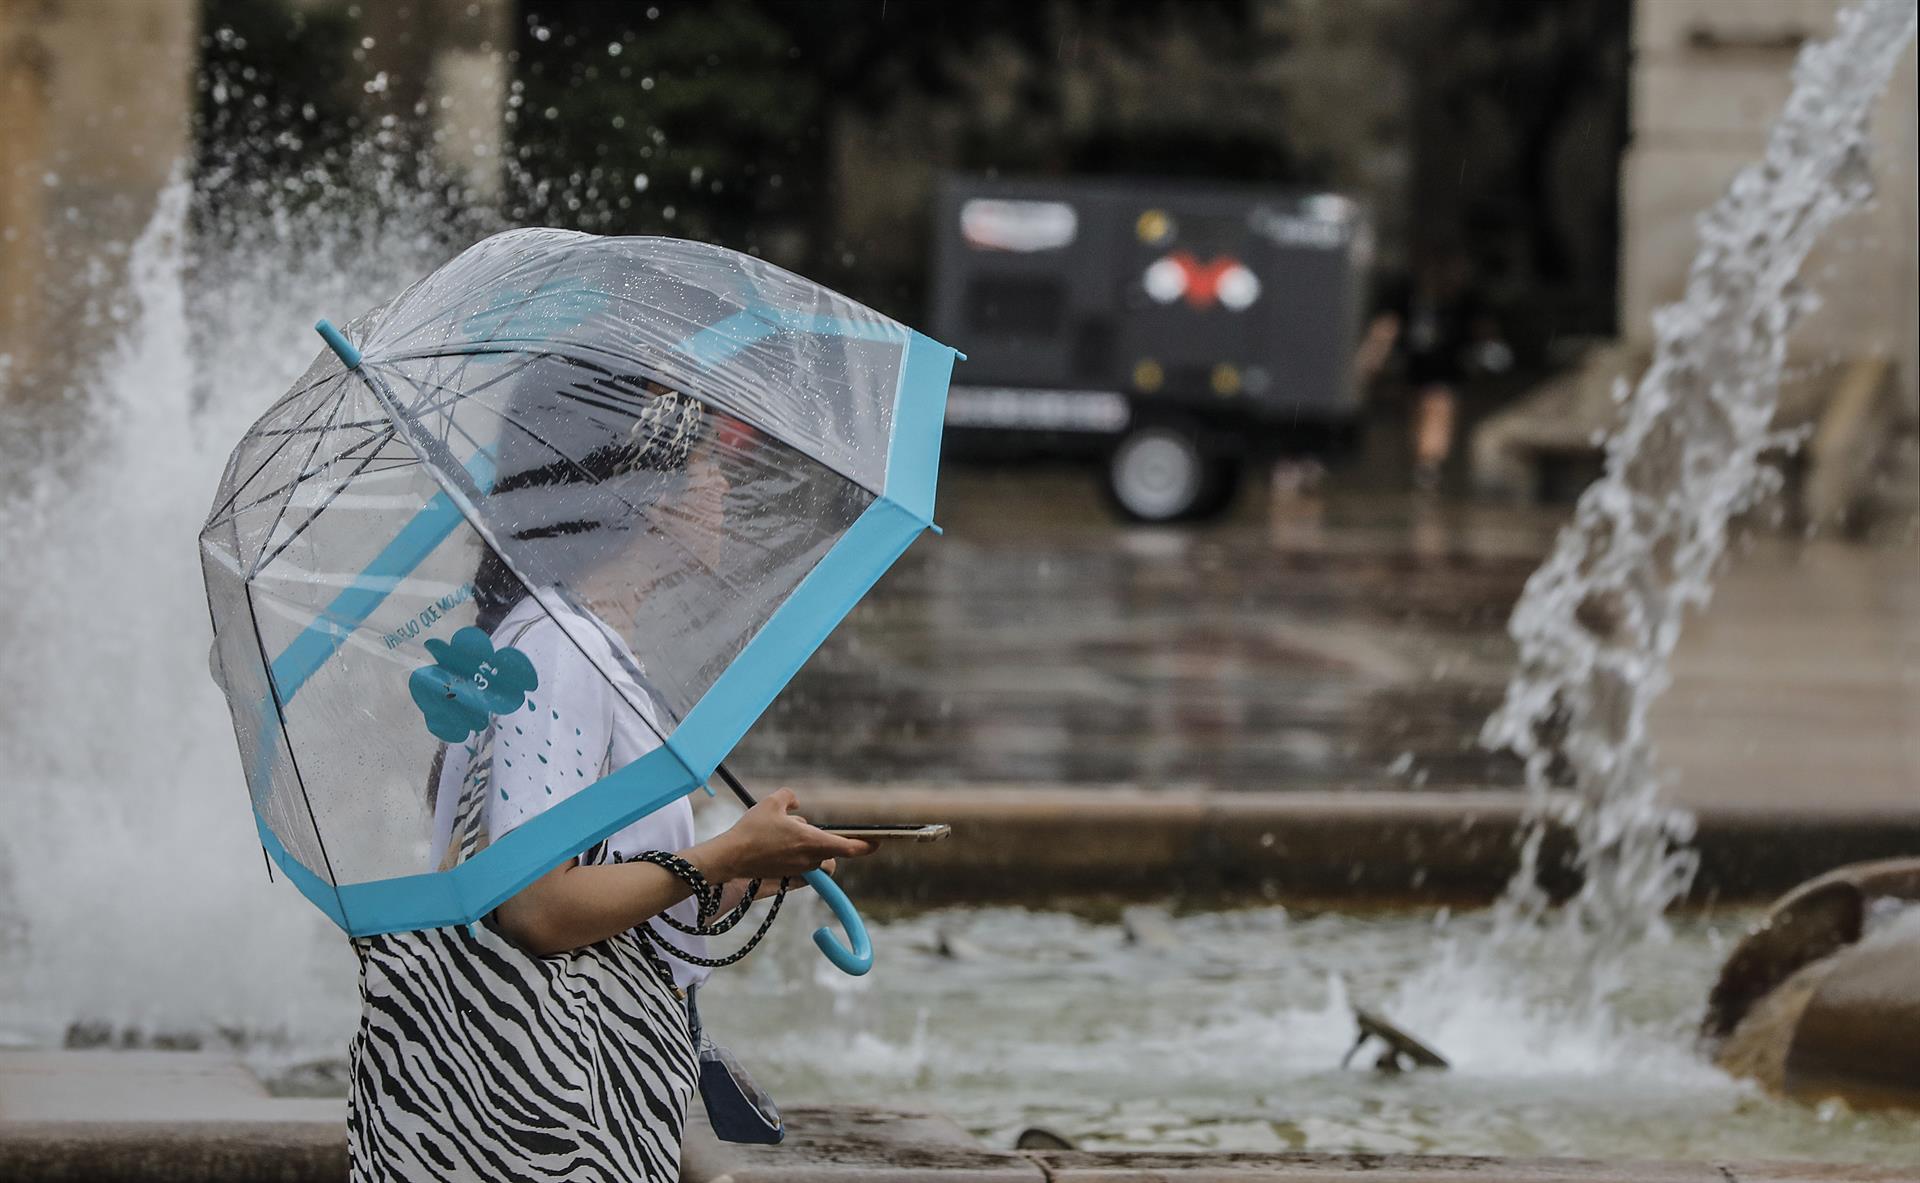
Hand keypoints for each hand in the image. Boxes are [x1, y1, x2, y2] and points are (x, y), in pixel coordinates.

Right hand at [689, 788, 874, 881]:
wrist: (731, 857)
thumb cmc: (752, 829)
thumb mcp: (772, 802)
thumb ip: (789, 796)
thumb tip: (796, 802)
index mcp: (811, 842)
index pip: (848, 847)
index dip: (865, 846)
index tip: (877, 843)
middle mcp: (808, 858)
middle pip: (830, 852)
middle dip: (825, 841)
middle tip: (803, 828)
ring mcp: (798, 869)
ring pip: (815, 856)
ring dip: (809, 846)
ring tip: (783, 832)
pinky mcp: (786, 875)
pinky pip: (801, 863)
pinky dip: (795, 852)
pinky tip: (774, 842)